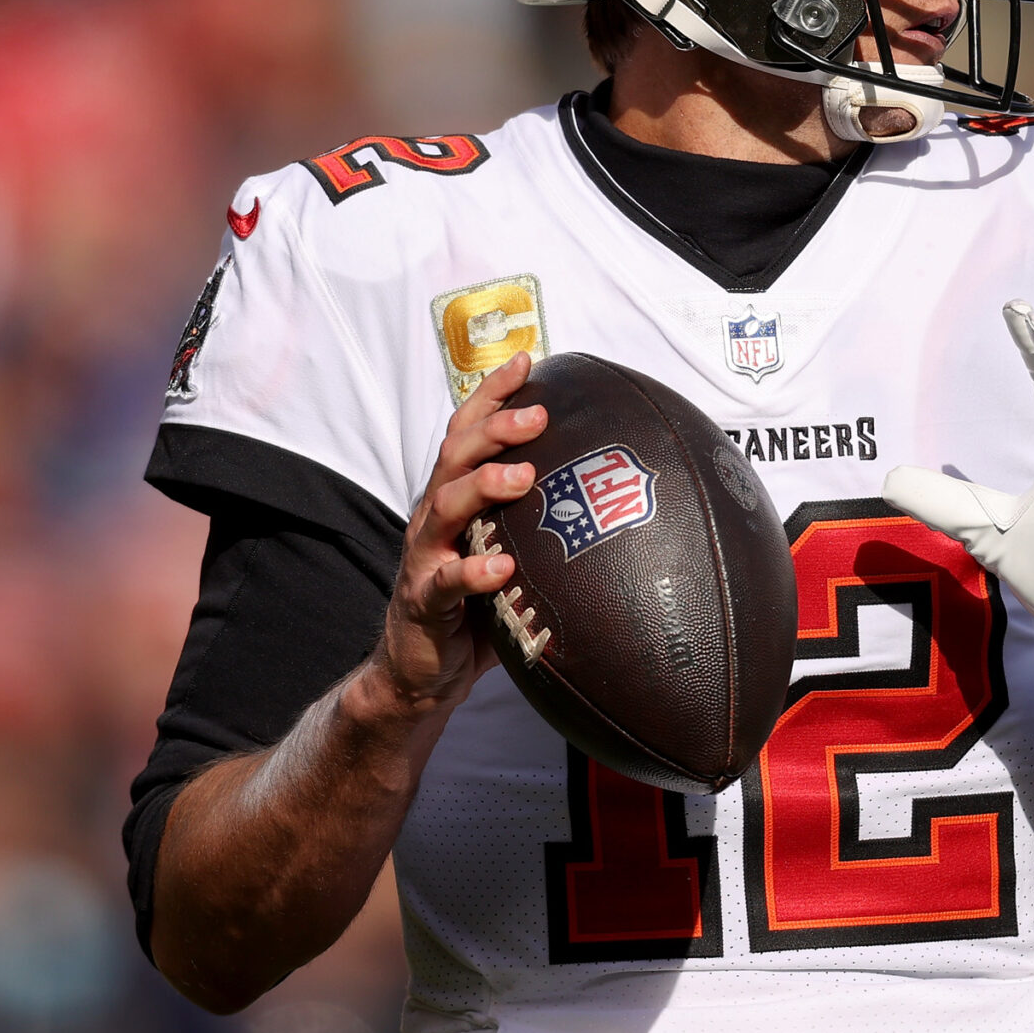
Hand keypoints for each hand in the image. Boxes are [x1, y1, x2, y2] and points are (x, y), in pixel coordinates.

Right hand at [360, 353, 547, 716]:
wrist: (420, 670)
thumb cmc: (473, 608)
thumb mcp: (509, 555)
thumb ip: (540, 527)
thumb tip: (613, 502)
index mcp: (454, 500)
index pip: (466, 432)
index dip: (492, 395)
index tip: (526, 361)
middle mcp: (435, 519)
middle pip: (455, 455)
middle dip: (496, 429)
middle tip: (538, 415)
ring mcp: (426, 557)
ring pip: (444, 505)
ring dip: (484, 485)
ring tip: (523, 477)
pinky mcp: (424, 600)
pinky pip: (445, 582)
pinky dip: (473, 572)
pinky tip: (501, 567)